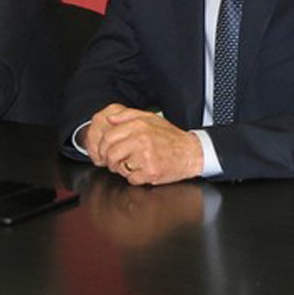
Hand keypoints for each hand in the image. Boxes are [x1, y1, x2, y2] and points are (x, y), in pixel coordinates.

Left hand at [84, 104, 202, 184]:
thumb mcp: (151, 118)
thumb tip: (109, 119)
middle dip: (109, 160)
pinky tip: (143, 171)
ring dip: (122, 169)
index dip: (102, 147)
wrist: (191, 152)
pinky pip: (131, 179)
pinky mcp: (151, 172)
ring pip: (119, 167)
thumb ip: (127, 115)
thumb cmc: (170, 137)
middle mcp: (141, 140)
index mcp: (139, 126)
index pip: (108, 137)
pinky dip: (135, 178)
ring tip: (132, 165)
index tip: (104, 152)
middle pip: (110, 153)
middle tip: (113, 162)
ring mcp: (146, 157)